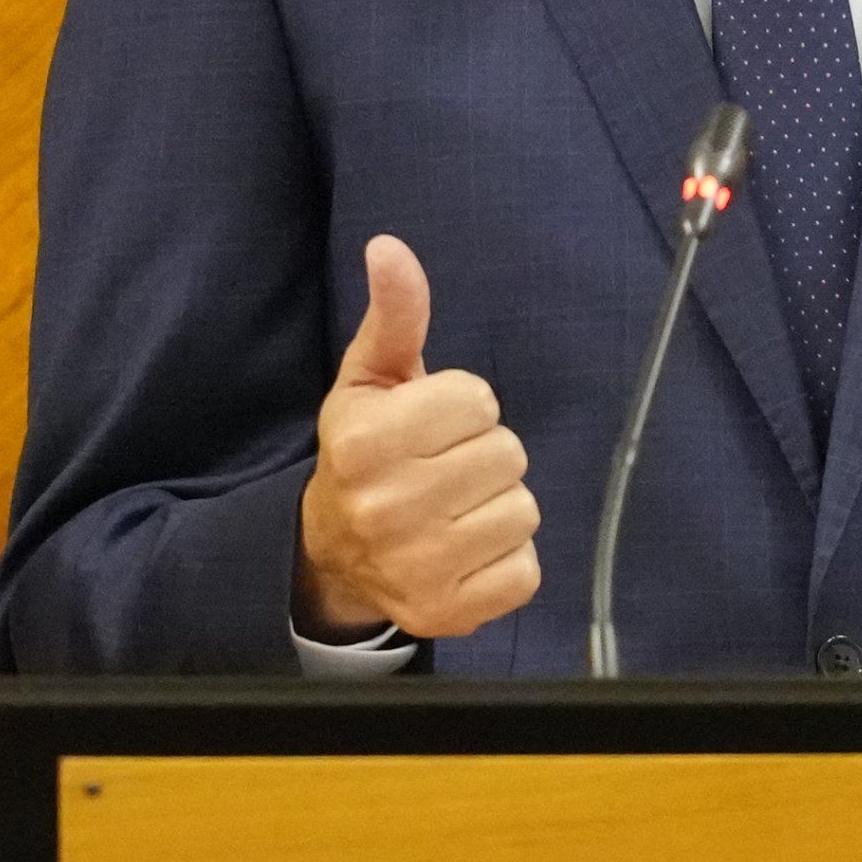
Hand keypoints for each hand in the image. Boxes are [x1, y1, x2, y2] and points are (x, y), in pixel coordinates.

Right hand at [295, 235, 542, 638]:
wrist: (335, 550)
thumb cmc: (367, 451)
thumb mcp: (371, 378)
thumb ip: (393, 314)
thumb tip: (389, 247)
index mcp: (363, 443)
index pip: (478, 400)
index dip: (463, 407)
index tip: (431, 426)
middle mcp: (385, 508)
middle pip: (507, 454)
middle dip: (485, 454)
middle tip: (444, 469)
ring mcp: (416, 567)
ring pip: (523, 510)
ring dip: (499, 506)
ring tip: (456, 508)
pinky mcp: (446, 613)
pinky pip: (526, 571)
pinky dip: (507, 560)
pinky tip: (466, 550)